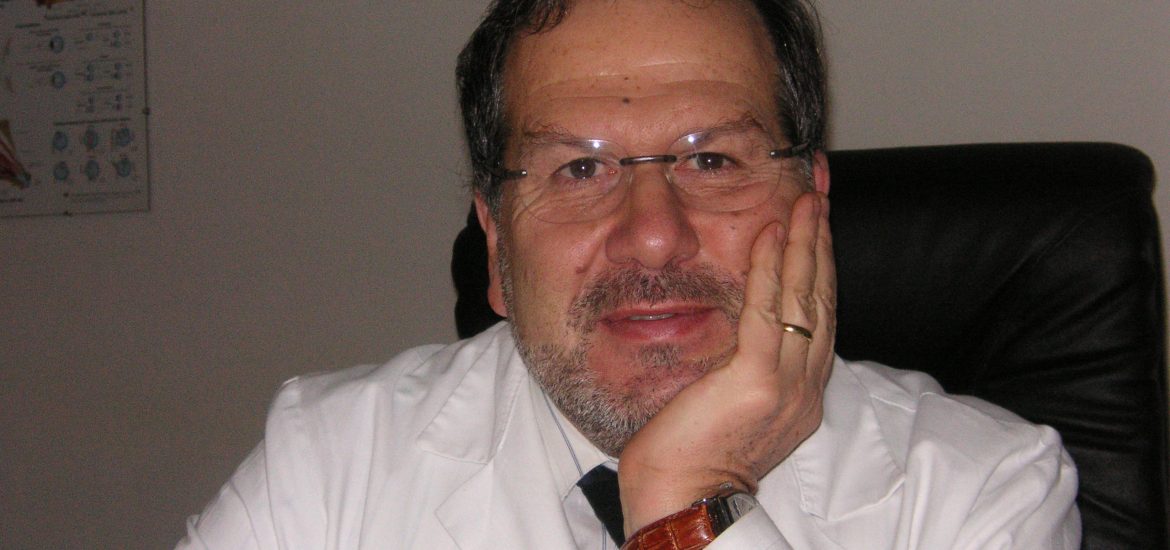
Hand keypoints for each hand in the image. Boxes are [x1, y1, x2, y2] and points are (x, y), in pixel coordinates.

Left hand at [617, 191, 836, 534]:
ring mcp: (788, 383)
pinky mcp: (758, 379)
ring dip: (805, 243)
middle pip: (822, 298)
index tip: (816, 221)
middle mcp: (806, 385)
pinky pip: (770, 312)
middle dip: (822, 240)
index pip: (819, 314)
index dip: (820, 264)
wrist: (683, 499)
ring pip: (804, 298)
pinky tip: (771, 234)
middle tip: (820, 192)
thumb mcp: (731, 403)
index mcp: (802, 391)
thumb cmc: (692, 457)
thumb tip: (740, 327)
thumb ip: (747, 366)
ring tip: (805, 200)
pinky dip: (773, 269)